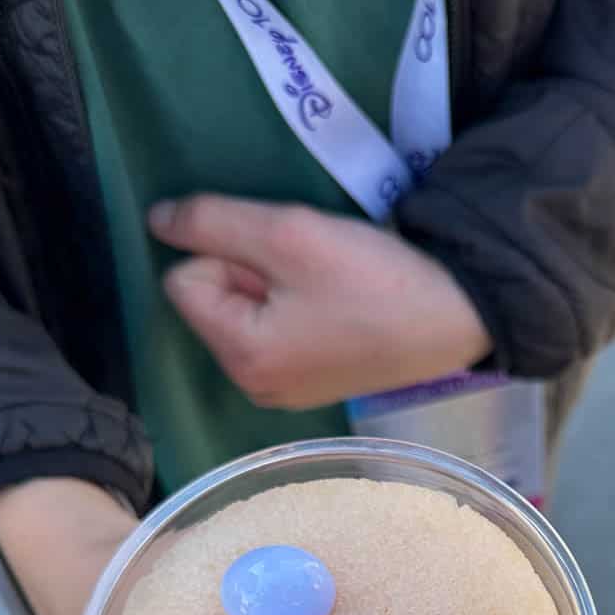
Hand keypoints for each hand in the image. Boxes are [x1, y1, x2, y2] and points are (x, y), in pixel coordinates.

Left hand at [148, 195, 491, 409]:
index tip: (283, 257)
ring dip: (275, 286)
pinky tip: (338, 305)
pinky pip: (277, 333)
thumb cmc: (373, 279)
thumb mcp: (287, 233)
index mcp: (241, 356)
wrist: (458, 315)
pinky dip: (297, 310)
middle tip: (310, 269)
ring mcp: (285, 392)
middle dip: (249, 272)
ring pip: (245, 313)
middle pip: (212, 300)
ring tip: (327, 286)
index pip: (183, 280)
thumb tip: (156, 222)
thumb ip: (212, 222)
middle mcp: (254, 386)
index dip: (226, 251)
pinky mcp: (314, 386)